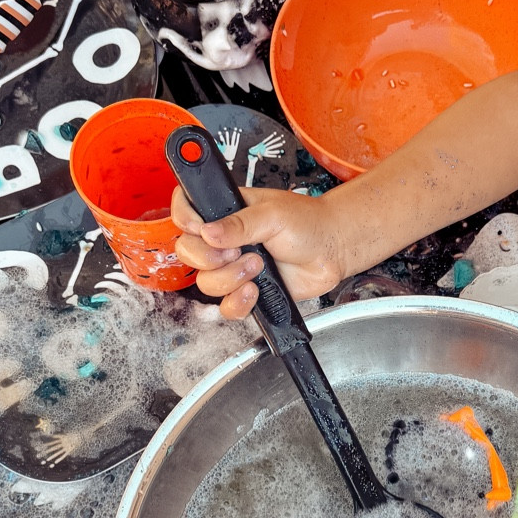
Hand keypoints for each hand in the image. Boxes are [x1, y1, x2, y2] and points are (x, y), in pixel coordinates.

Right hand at [171, 184, 346, 317]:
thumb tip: (208, 231)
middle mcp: (223, 240)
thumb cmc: (307, 223)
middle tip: (236, 251)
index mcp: (225, 212)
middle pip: (187, 252)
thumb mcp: (273, 214)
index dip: (185, 220)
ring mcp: (233, 267)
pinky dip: (238, 302)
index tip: (199, 228)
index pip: (186, 210)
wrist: (332, 250)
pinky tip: (255, 290)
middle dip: (207, 256)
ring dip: (230, 278)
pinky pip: (226, 307)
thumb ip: (239, 223)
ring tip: (259, 265)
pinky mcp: (246, 291)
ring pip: (206, 282)